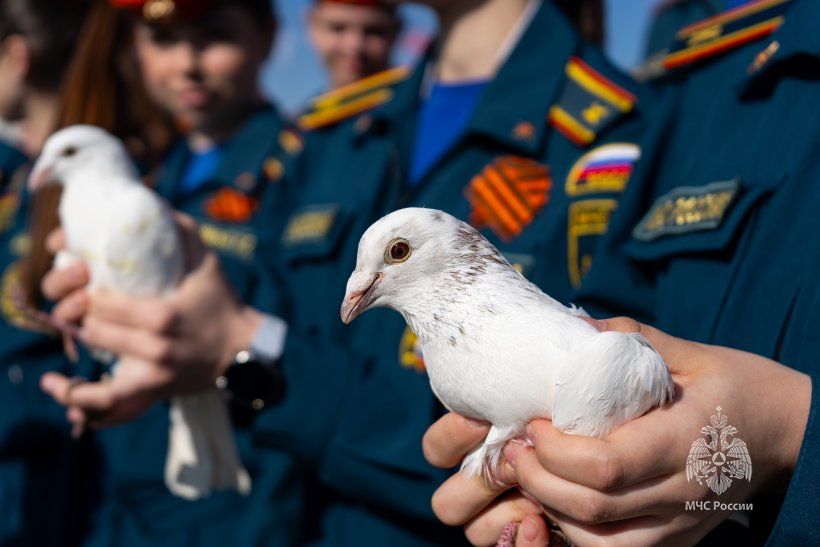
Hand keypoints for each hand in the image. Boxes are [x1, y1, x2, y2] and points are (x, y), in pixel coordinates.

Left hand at [40, 215, 262, 426]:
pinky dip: (87, 406)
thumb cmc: (224, 304)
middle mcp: (155, 349)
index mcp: (163, 316)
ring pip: (97, 375)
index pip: (103, 305)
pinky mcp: (154, 393)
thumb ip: (183, 233)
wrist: (245, 351)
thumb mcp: (208, 265)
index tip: (87, 284)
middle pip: (94, 333)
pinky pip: (114, 408)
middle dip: (82, 319)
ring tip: (65, 356)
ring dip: (78, 361)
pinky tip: (65, 395)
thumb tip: (155, 205)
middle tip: (80, 308)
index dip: (87, 294)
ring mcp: (153, 377)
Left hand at [425, 317, 810, 545]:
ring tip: (528, 475)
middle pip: (594, 507)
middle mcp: (682, 492)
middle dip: (539, 479)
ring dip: (552, 510)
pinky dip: (577, 531)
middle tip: (514, 449)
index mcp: (686, 440)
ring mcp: (680, 523)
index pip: (607, 465)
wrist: (787, 432)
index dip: (556, 450)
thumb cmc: (737, 387)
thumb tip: (573, 326)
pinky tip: (558, 500)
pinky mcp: (677, 538)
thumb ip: (632, 341)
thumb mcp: (692, 353)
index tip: (532, 423)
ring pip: (601, 541)